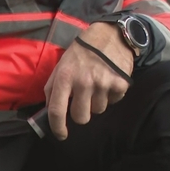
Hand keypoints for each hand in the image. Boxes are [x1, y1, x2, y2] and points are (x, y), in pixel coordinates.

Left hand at [43, 22, 133, 139]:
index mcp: (64, 77)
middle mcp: (83, 82)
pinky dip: (110, 95)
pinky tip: (108, 81)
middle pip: (81, 117)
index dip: (57, 127)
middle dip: (81, 113)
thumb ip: (53, 88)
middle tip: (82, 100)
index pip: (57, 110)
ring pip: (98, 110)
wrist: (109, 36)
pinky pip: (113, 102)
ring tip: (96, 84)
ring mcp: (103, 84)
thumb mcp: (60, 65)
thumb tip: (49, 112)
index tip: (61, 134)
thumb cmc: (80, 52)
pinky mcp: (120, 84)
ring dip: (96, 102)